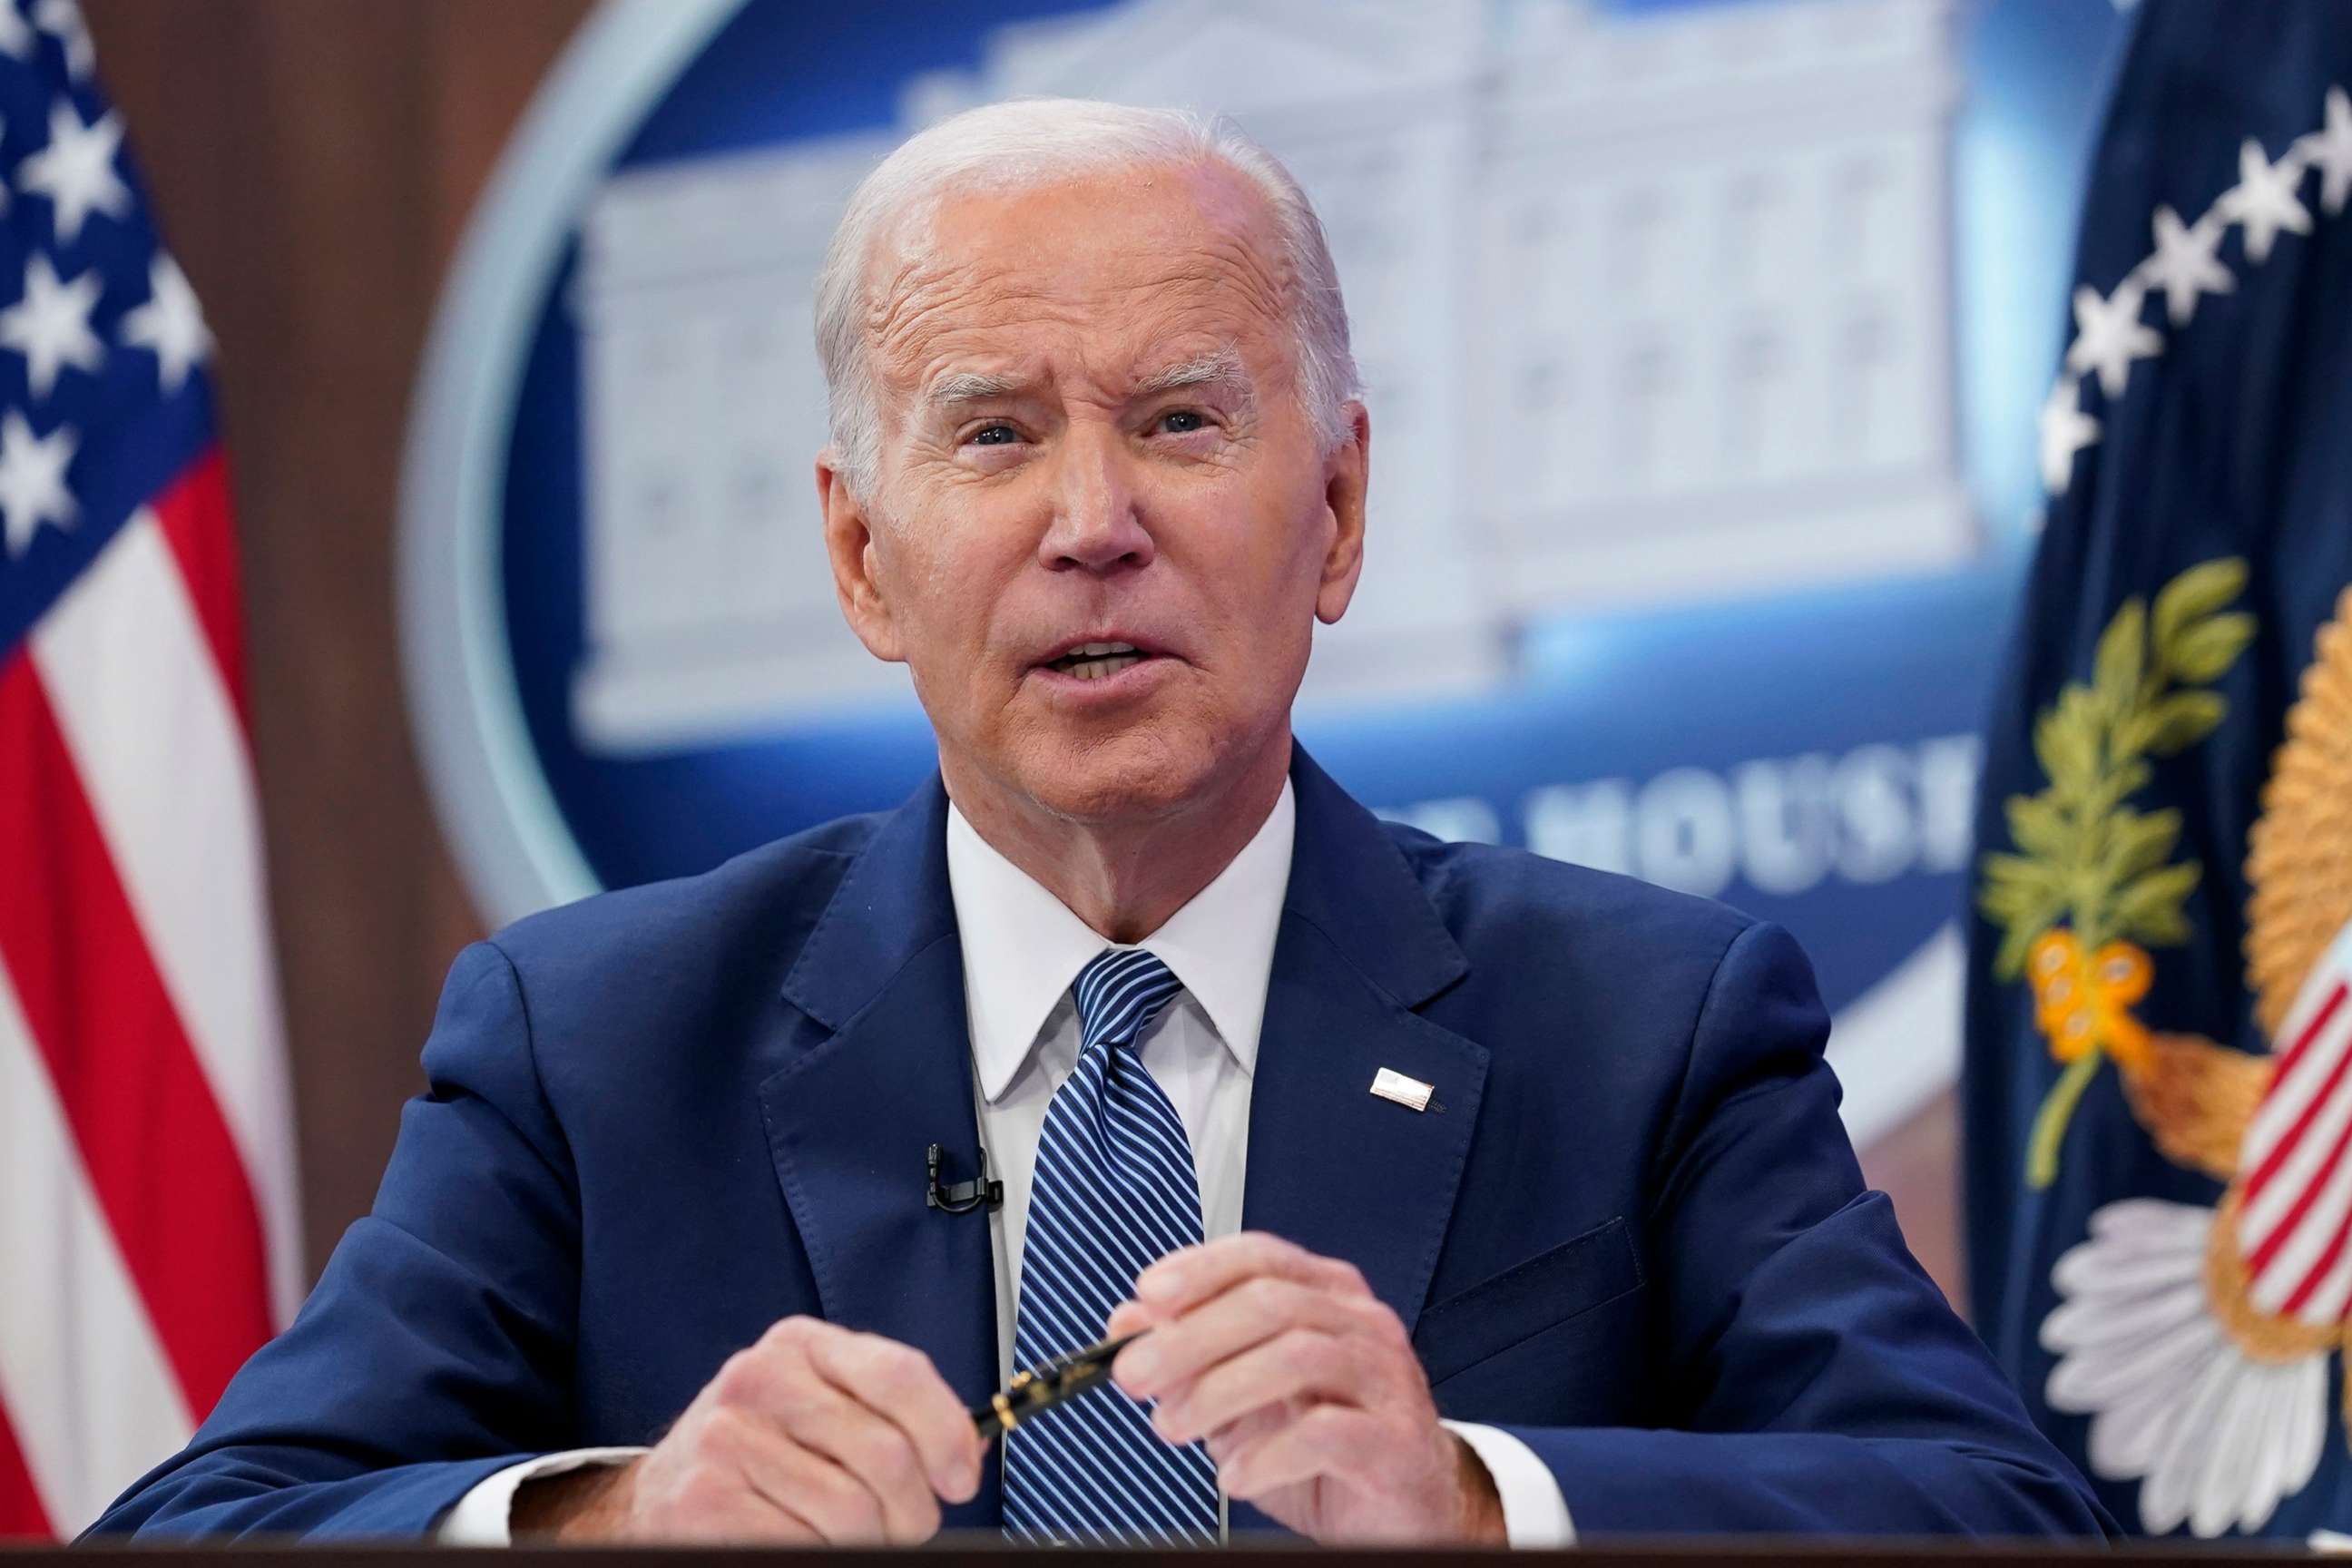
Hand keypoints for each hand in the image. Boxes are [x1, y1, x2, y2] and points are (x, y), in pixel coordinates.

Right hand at [513, 1317, 982, 1543]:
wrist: (666, 1491)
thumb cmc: (762, 1451)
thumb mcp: (820, 1406)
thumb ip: (888, 1413)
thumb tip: (964, 1453)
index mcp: (800, 1345)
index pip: (899, 1374)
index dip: (946, 1433)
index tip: (961, 1477)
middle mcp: (759, 1378)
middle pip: (886, 1453)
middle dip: (913, 1509)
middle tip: (904, 1526)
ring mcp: (727, 1437)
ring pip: (852, 1510)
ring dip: (868, 1541)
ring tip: (849, 1537)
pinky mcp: (706, 1498)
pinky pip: (804, 1544)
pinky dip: (817, 1553)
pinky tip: (799, 1538)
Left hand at [1106, 1232, 1504, 1544]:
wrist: (1407, 1508)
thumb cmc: (1327, 1447)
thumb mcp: (1244, 1397)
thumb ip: (1190, 1355)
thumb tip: (1127, 1322)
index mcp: (1327, 1295)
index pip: (1260, 1256)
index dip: (1199, 1269)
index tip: (1146, 1297)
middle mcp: (1362, 1324)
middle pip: (1269, 1303)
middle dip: (1188, 1337)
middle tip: (1133, 1375)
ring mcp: (1386, 1379)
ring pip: (1297, 1356)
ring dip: (1217, 1391)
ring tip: (1172, 1426)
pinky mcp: (1396, 1441)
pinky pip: (1328, 1433)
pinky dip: (1267, 1453)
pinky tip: (1234, 1474)